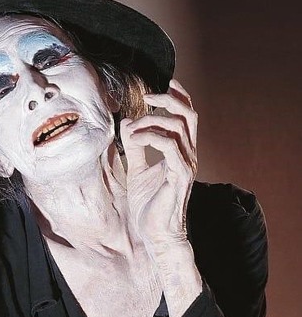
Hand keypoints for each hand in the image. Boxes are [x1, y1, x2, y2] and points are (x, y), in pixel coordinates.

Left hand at [120, 79, 196, 247]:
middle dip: (170, 99)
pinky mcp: (179, 177)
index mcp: (181, 152)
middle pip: (189, 115)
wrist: (156, 235)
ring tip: (132, 128)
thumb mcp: (137, 170)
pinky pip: (169, 147)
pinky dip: (150, 137)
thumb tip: (128, 125)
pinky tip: (133, 139)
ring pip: (179, 128)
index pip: (187, 116)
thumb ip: (136, 148)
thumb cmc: (149, 205)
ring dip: (152, 120)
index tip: (164, 81)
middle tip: (147, 96)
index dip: (179, 96)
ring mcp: (186, 166)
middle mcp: (188, 155)